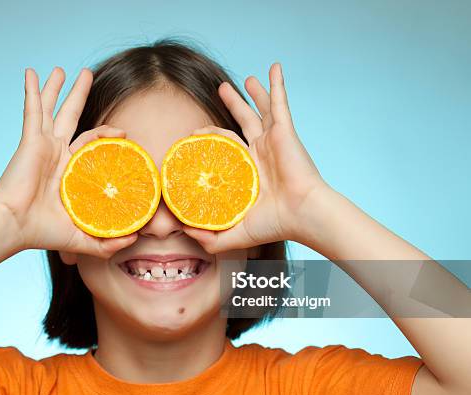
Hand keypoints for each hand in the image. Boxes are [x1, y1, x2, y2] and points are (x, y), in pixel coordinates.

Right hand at [0, 67, 136, 256]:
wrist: (15, 227)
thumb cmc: (43, 233)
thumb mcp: (83, 237)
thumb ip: (108, 241)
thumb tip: (135, 239)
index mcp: (67, 170)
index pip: (90, 144)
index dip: (106, 137)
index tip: (124, 135)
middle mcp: (55, 153)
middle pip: (71, 116)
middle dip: (79, 96)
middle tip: (87, 76)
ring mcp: (43, 144)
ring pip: (52, 108)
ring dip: (57, 88)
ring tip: (63, 69)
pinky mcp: (31, 140)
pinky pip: (32, 110)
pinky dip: (32, 90)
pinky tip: (31, 72)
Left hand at [184, 63, 329, 252]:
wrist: (301, 215)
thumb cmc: (273, 225)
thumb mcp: (234, 233)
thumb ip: (210, 236)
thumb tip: (185, 232)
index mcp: (249, 172)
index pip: (228, 149)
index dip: (212, 141)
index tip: (196, 137)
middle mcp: (260, 153)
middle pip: (243, 122)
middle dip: (232, 106)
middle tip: (220, 92)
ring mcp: (272, 140)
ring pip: (260, 110)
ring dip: (252, 93)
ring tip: (242, 80)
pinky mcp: (284, 132)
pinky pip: (280, 102)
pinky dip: (277, 84)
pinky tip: (274, 67)